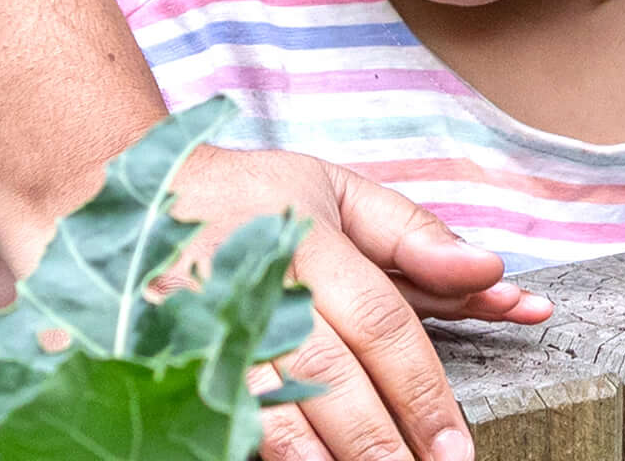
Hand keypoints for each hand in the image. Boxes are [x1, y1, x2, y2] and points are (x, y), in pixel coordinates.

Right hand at [159, 144, 551, 460]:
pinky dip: (259, 445)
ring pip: (271, 407)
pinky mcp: (166, 356)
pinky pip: (220, 416)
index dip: (420, 389)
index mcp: (307, 241)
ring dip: (323, 457)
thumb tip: (491, 270)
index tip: (454, 444)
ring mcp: (204, 325)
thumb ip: (417, 237)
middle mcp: (256, 284)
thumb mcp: (340, 193)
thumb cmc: (253, 197)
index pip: (378, 323)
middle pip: (329, 377)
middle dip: (381, 440)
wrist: (133, 190)